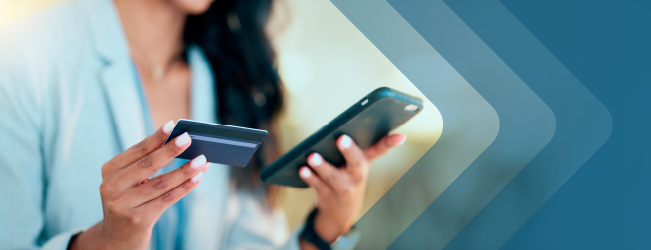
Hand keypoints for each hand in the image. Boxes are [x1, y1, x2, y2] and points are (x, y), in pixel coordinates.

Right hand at [69, 121, 209, 249]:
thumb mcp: (130, 181)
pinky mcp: (138, 219)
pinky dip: (185, 187)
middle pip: (147, 165)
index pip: (136, 151)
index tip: (172, 125)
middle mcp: (111, 187)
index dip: (155, 138)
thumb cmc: (130, 201)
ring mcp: (123, 205)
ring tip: (202, 160)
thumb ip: (148, 164)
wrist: (117, 237)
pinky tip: (197, 178)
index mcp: (109, 170)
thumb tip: (182, 144)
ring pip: (160, 183)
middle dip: (171, 150)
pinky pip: (167, 199)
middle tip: (189, 138)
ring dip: (184, 170)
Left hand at [299, 134, 405, 243]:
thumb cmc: (346, 178)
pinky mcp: (327, 195)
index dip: (391, 142)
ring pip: (332, 175)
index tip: (401, 137)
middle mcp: (356, 175)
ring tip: (312, 156)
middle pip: (355, 162)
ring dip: (322, 166)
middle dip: (349, 151)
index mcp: (364, 163)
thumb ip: (350, 148)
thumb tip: (331, 128)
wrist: (340, 213)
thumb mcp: (355, 166)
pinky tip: (302, 169)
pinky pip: (317, 185)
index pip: (380, 150)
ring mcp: (342, 187)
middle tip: (341, 139)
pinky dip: (309, 177)